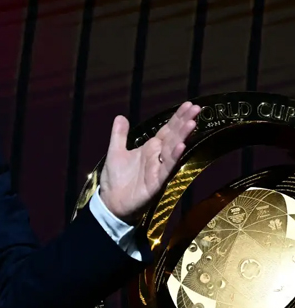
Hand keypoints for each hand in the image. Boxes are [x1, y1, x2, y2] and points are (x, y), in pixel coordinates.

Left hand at [99, 101, 200, 222]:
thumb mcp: (115, 151)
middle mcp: (157, 156)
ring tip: (192, 123)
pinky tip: (181, 146)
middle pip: (174, 136)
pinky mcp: (157, 181)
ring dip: (182, 136)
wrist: (111, 202)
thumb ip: (119, 135)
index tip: (189, 105)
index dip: (177, 117)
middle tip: (197, 108)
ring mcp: (159, 168)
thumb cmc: (115, 178)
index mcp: (150, 148)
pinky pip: (167, 168)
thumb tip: (121, 116)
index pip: (167, 129)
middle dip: (184, 122)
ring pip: (173, 150)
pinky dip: (174, 157)